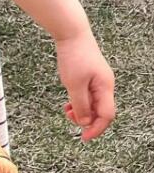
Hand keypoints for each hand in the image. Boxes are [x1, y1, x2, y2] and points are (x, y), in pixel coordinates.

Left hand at [54, 27, 115, 141]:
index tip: (84, 138)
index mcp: (105, 87)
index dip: (96, 129)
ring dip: (80, 112)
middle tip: (69, 118)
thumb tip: (85, 122)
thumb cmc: (74, 57)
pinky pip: (87, 97)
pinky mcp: (90, 78)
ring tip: (67, 110)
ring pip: (92, 105)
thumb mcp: (75, 85)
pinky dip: (78, 103)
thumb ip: (81, 105)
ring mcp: (98, 82)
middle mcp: (105, 86)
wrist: (72, 34)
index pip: (106, 115)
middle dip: (86, 120)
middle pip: (100, 112)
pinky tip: (68, 104)